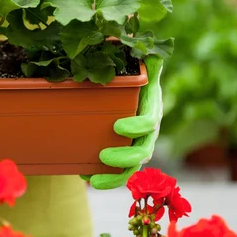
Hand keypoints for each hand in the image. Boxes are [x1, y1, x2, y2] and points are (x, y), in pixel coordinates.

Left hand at [82, 55, 163, 189]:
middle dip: (124, 159)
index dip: (136, 127)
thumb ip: (147, 63)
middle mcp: (148, 132)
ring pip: (130, 169)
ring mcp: (136, 145)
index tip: (117, 127)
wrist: (130, 92)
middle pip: (142, 152)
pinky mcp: (124, 155)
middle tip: (102, 157)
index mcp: (151, 110)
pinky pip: (117, 172)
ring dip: (113, 178)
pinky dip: (102, 176)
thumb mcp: (140, 68)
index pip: (150, 122)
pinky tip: (83, 177)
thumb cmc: (134, 77)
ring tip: (92, 182)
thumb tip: (154, 54)